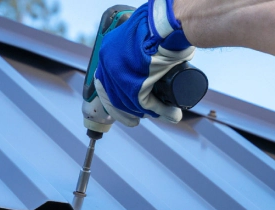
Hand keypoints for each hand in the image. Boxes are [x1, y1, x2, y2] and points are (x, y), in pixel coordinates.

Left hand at [94, 0, 195, 126]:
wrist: (168, 24)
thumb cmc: (161, 26)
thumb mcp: (143, 37)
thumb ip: (142, 50)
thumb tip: (151, 63)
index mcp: (108, 51)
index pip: (105, 81)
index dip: (114, 96)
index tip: (124, 106)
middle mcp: (108, 64)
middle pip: (114, 95)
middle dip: (125, 111)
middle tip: (136, 119)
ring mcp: (119, 75)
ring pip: (129, 102)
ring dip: (146, 112)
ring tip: (162, 114)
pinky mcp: (134, 85)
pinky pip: (144, 103)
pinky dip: (158, 110)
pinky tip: (169, 113)